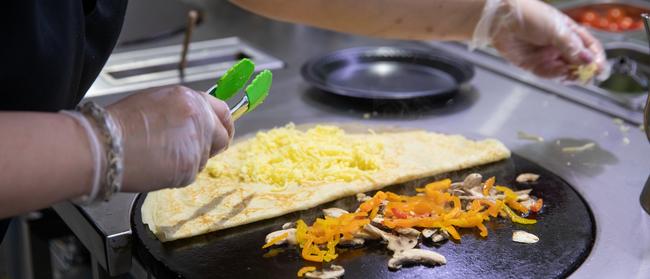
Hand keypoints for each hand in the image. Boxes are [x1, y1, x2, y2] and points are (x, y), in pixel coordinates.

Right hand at [107, 86, 233, 191]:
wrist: (104, 145)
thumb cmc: (120, 124)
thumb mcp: (156, 102)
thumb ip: (183, 110)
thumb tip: (198, 120)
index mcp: (190, 99)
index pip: (223, 111)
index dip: (224, 124)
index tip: (224, 132)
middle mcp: (199, 119)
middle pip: (222, 138)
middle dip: (212, 146)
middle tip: (192, 152)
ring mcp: (197, 145)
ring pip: (204, 158)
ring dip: (189, 160)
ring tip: (161, 155)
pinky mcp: (189, 168)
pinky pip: (190, 174)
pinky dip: (177, 174)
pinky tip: (157, 166)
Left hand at [473, 0, 605, 79]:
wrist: (501, 20)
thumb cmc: (530, 16)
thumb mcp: (556, 29)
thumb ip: (571, 47)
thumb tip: (588, 60)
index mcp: (569, 32)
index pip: (589, 47)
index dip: (596, 59)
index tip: (601, 70)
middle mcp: (560, 45)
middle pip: (578, 62)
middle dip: (584, 70)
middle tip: (587, 76)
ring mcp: (547, 55)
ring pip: (564, 70)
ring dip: (570, 75)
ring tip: (572, 74)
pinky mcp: (534, 64)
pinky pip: (548, 74)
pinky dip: (555, 75)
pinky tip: (559, 73)